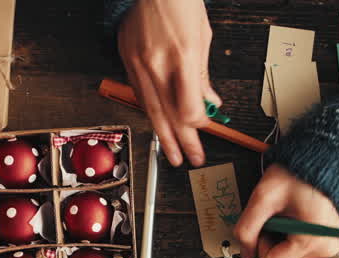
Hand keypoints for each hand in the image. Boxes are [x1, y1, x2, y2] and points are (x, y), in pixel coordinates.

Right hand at [117, 0, 218, 166]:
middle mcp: (158, 63)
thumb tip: (211, 101)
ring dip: (163, 135)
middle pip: (169, 115)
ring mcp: (139, 62)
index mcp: (182, 55)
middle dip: (181, 142)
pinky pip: (139, 94)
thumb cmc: (179, 2)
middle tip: (188, 160)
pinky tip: (157, 124)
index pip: (188, 107)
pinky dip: (150, 112)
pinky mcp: (127, 59)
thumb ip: (204, 75)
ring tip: (171, 154)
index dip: (197, 124)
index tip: (204, 128)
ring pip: (150, 109)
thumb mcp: (202, 36)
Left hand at [233, 165, 338, 257]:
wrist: (325, 161)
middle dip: (273, 237)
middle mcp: (324, 249)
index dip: (262, 244)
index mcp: (310, 241)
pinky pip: (300, 247)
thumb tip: (245, 253)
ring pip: (288, 253)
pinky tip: (299, 215)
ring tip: (292, 211)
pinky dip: (293, 233)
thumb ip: (247, 228)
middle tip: (281, 213)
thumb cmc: (298, 175)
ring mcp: (328, 247)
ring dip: (283, 234)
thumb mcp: (264, 197)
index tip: (269, 222)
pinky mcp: (328, 242)